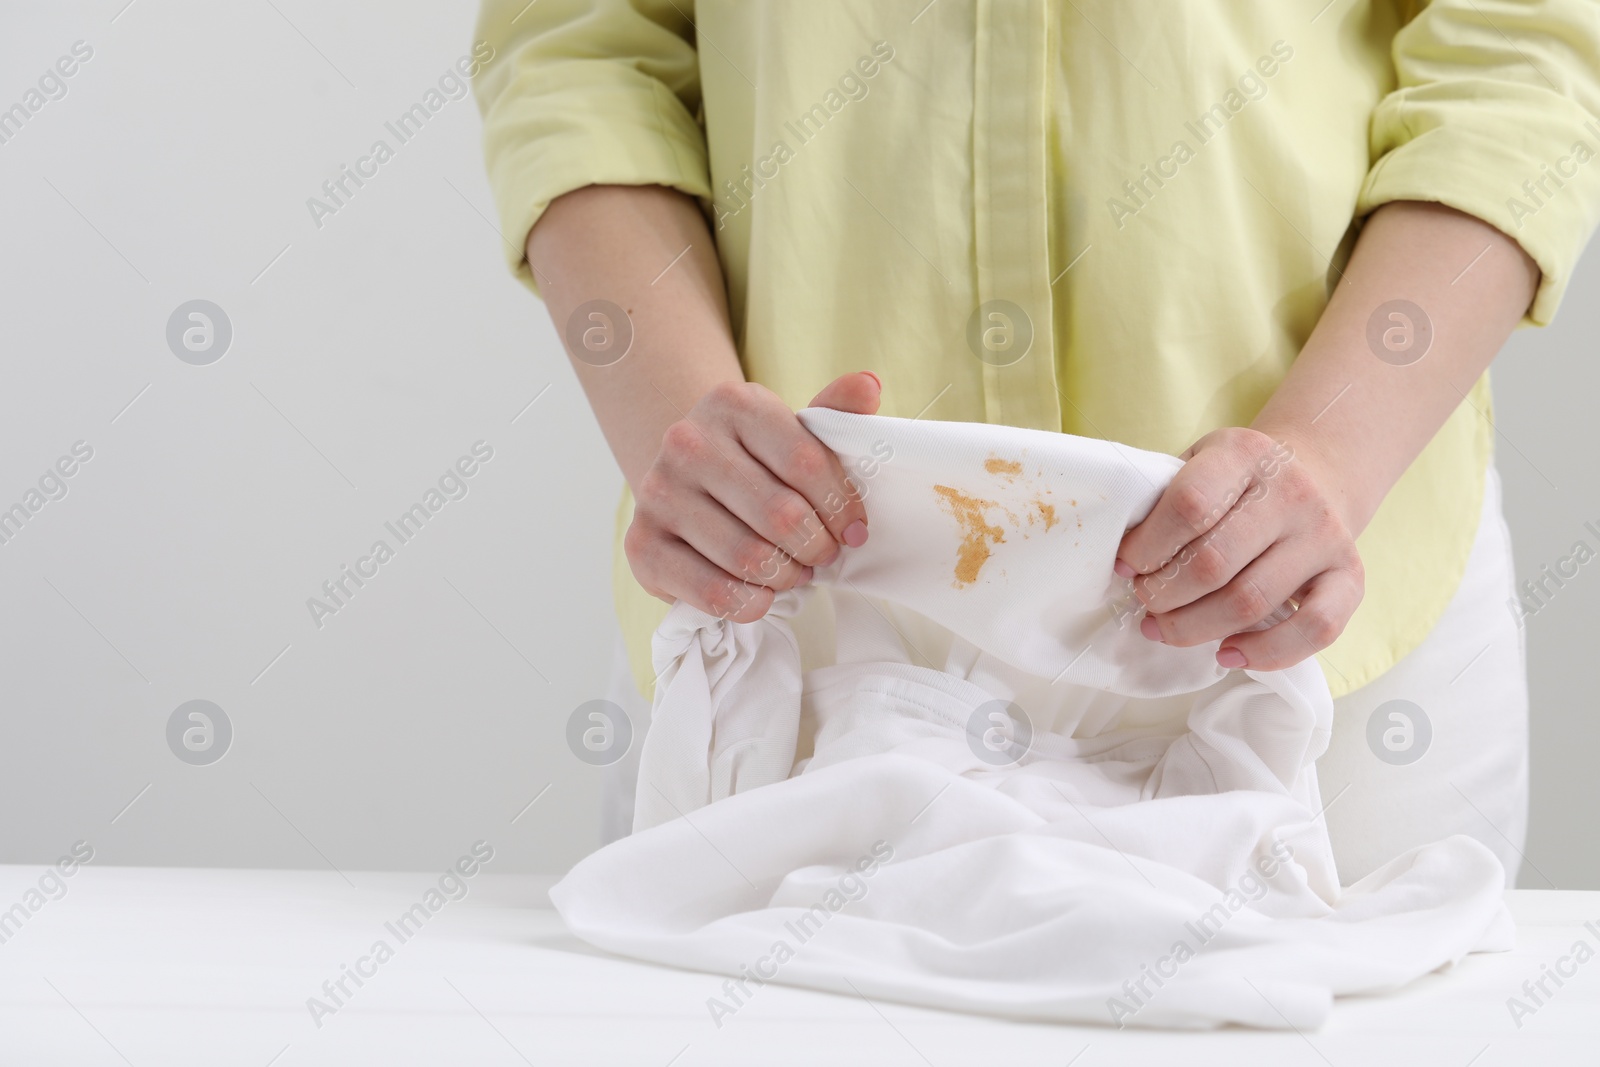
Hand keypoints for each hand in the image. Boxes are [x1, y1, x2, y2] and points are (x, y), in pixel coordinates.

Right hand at [625, 371, 881, 621]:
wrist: (686, 482)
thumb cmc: (755, 461)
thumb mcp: (794, 432)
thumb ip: (834, 414)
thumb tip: (868, 385)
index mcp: (732, 403)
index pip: (806, 462)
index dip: (841, 507)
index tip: (853, 531)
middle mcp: (686, 441)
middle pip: (780, 515)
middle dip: (816, 547)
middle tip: (822, 555)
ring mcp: (658, 493)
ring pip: (748, 557)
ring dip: (787, 576)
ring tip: (793, 572)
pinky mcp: (642, 544)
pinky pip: (712, 592)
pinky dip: (751, 602)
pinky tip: (762, 593)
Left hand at [1113, 427, 1363, 670]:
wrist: (1315, 472)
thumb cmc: (1236, 481)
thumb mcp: (1199, 465)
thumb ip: (1165, 501)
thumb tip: (1124, 563)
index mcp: (1245, 454)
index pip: (1190, 505)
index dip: (1148, 546)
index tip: (1125, 566)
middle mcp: (1293, 493)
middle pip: (1214, 563)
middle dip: (1164, 595)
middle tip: (1145, 601)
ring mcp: (1325, 536)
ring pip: (1251, 602)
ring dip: (1195, 628)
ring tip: (1164, 628)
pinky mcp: (1350, 576)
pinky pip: (1315, 628)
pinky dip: (1266, 652)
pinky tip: (1226, 653)